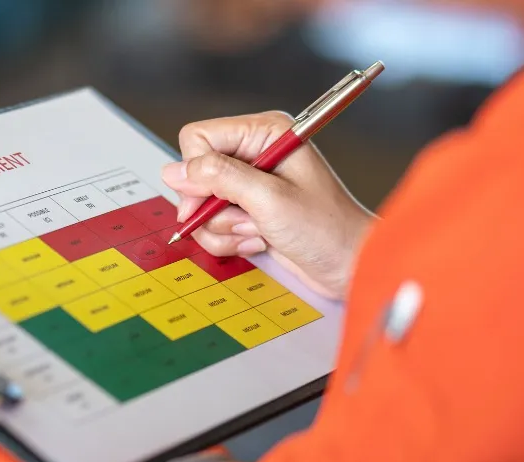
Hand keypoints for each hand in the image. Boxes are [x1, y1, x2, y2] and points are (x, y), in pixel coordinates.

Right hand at [162, 112, 374, 299]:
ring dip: (225, 227)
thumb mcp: (268, 199)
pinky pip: (212, 225)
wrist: (349, 266)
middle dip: (213, 205)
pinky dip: (230, 240)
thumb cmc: (326, 229)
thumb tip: (174, 170)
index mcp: (263, 133)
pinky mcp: (247, 211)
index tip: (209, 198)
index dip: (197, 171)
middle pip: (195, 174)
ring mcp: (249, 185)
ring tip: (258, 231)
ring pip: (201, 205)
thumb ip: (219, 178)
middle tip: (245, 218)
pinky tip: (258, 241)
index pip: (198, 139)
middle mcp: (254, 153)